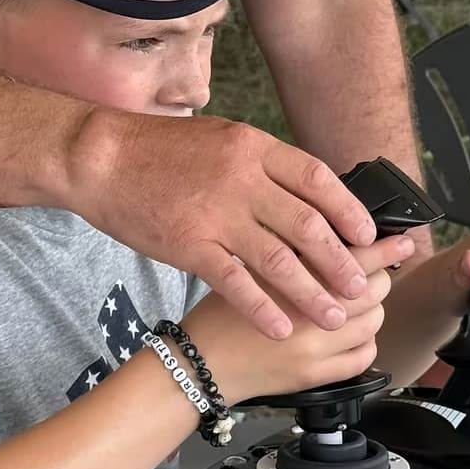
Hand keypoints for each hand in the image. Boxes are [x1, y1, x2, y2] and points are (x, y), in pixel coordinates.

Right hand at [71, 110, 391, 338]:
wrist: (101, 158)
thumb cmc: (159, 150)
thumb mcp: (221, 140)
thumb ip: (262, 166)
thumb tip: (307, 196)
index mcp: (253, 148)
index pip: (317, 179)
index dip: (348, 210)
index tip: (368, 236)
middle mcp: (241, 179)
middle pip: (308, 225)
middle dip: (341, 261)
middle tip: (363, 287)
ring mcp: (215, 213)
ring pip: (279, 259)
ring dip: (312, 292)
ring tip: (334, 315)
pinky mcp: (189, 245)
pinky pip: (236, 283)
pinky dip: (263, 308)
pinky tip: (281, 328)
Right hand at [184, 235, 405, 404]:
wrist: (200, 364)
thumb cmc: (218, 315)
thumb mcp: (249, 269)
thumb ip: (292, 255)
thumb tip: (332, 241)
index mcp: (290, 279)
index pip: (353, 257)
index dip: (384, 248)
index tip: (402, 240)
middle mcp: (307, 314)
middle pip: (371, 290)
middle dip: (379, 277)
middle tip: (375, 271)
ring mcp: (315, 349)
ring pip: (373, 323)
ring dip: (373, 310)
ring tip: (358, 303)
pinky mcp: (316, 377)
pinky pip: (363, 358)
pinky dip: (366, 343)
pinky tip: (351, 334)